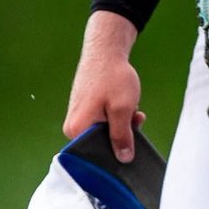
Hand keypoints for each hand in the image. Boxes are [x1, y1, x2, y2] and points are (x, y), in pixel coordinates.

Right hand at [63, 11, 144, 162]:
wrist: (106, 50)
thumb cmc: (111, 76)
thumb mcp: (122, 109)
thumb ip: (122, 136)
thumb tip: (123, 158)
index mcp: (77, 130)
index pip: (94, 156)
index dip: (114, 155)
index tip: (131, 148)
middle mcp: (74, 127)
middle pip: (100, 144)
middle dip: (122, 135)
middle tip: (135, 121)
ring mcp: (79, 117)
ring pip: (105, 132)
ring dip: (122, 124)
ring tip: (133, 108)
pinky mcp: (86, 109)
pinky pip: (104, 121)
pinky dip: (118, 115)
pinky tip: (127, 104)